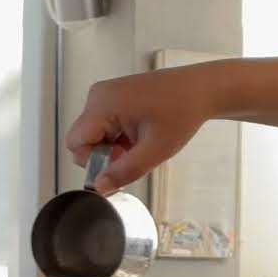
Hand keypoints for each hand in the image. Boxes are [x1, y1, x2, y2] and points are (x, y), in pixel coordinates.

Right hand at [66, 68, 216, 192]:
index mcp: (104, 103)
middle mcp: (99, 95)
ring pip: (95, 135)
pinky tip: (140, 136)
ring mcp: (106, 95)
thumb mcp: (155, 149)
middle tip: (134, 155)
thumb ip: (125, 171)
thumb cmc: (183, 110)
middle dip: (105, 155)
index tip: (118, 165)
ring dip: (114, 148)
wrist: (201, 89)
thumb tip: (100, 186)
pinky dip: (119, 138)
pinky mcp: (114, 97)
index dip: (93, 162)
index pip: (76, 142)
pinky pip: (104, 126)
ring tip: (141, 144)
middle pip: (84, 139)